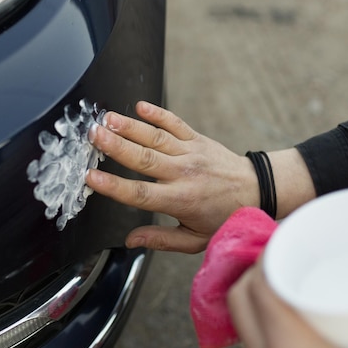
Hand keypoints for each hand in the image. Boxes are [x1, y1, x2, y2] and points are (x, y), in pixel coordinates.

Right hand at [86, 101, 257, 252]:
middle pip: (144, 159)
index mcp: (180, 200)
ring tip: (106, 119)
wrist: (256, 190)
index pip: (140, 193)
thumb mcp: (195, 238)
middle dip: (116, 146)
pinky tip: (139, 106)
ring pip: (156, 137)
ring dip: (130, 126)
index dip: (114, 186)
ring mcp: (191, 153)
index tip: (91, 177)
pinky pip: (175, 123)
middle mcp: (183, 174)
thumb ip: (161, 240)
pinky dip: (158, 113)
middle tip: (93, 135)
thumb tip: (130, 241)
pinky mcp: (197, 139)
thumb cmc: (224, 216)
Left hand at [227, 261, 347, 347]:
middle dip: (260, 271)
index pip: (254, 287)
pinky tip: (302, 327)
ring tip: (297, 284)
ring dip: (261, 300)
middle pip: (242, 303)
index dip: (267, 253)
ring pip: (247, 329)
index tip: (290, 236)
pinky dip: (268, 327)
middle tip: (294, 256)